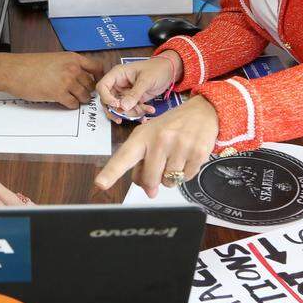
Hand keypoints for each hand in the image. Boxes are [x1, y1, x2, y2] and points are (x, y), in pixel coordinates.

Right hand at [0, 52, 104, 107]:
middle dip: (87, 90)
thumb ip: (68, 65)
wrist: (13, 70)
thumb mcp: (54, 58)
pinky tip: (64, 102)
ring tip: (73, 98)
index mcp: (72, 58)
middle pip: (91, 83)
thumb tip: (79, 75)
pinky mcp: (59, 94)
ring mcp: (67, 81)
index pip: (96, 67)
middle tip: (82, 94)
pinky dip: (71, 105)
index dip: (98, 76)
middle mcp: (72, 68)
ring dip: (80, 99)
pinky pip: (73, 104)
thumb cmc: (28, 65)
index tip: (96, 82)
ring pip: (84, 95)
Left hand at [93, 96, 218, 197]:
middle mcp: (160, 140)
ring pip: (168, 181)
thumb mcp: (151, 135)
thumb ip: (142, 162)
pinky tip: (186, 157)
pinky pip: (186, 178)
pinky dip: (185, 173)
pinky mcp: (197, 153)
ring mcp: (180, 146)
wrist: (202, 111)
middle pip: (149, 179)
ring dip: (170, 176)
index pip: (124, 156)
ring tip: (175, 157)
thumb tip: (149, 190)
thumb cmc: (171, 126)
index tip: (100, 183)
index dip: (111, 172)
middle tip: (160, 166)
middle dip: (153, 181)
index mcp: (143, 135)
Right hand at [95, 52, 180, 120]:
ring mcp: (125, 93)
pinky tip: (149, 111)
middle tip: (124, 117)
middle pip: (108, 101)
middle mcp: (119, 84)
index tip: (117, 105)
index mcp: (118, 74)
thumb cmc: (157, 69)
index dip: (106, 98)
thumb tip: (123, 107)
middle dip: (117, 111)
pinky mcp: (133, 99)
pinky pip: (131, 109)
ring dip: (131, 113)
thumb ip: (134, 94)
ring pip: (120, 108)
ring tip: (145, 110)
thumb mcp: (146, 80)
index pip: (102, 87)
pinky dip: (139, 112)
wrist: (170, 71)